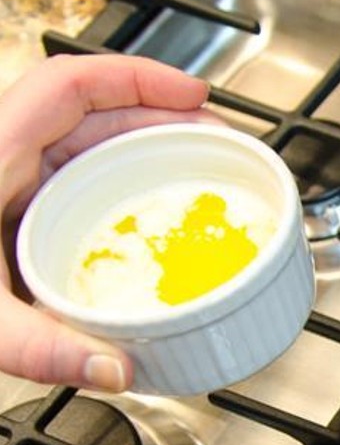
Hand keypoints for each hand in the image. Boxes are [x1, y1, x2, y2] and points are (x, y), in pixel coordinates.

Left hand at [0, 54, 213, 390]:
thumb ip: (41, 346)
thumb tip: (114, 365)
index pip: (70, 86)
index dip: (137, 79)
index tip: (193, 95)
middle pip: (89, 116)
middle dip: (158, 122)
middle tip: (213, 145)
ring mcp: (1, 189)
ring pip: (81, 151)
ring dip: (139, 158)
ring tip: (192, 178)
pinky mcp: (5, 220)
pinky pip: (69, 190)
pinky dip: (113, 196)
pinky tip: (139, 231)